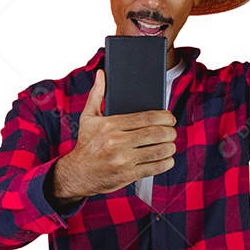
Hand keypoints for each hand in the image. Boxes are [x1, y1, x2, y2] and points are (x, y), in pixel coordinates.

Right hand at [52, 69, 176, 200]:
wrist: (78, 173)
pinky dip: (166, 163)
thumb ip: (97, 94)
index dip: (165, 117)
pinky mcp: (128, 175)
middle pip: (157, 133)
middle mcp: (118, 142)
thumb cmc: (86, 144)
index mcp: (111, 125)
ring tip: (170, 145)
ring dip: (170, 147)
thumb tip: (101, 74)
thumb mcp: (88, 117)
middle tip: (172, 132)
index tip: (170, 118)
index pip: (147, 118)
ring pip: (159, 151)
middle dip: (170, 132)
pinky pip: (155, 167)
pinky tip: (166, 159)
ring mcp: (124, 160)